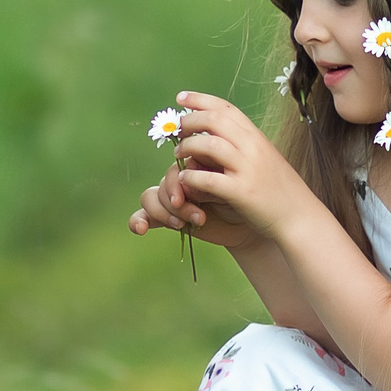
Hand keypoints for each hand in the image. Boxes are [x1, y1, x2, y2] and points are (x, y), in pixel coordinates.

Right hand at [130, 162, 264, 251]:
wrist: (253, 225)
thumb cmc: (249, 198)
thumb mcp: (234, 184)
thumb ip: (210, 175)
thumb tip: (187, 177)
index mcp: (198, 160)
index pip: (178, 163)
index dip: (185, 179)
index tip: (201, 196)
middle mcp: (182, 177)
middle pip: (165, 181)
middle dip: (177, 200)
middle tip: (198, 216)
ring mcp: (174, 197)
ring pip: (152, 197)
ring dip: (168, 213)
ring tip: (195, 223)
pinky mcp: (167, 217)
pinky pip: (142, 215)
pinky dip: (138, 221)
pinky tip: (141, 229)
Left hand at [166, 92, 313, 241]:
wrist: (301, 217)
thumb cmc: (279, 191)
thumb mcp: (264, 159)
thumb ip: (242, 147)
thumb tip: (214, 136)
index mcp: (257, 137)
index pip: (226, 108)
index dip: (200, 100)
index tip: (180, 98)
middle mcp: (253, 147)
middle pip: (214, 120)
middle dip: (189, 121)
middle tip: (176, 129)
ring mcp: (248, 169)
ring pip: (209, 145)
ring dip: (188, 147)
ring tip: (177, 154)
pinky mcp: (242, 192)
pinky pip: (209, 179)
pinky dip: (191, 176)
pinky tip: (184, 178)